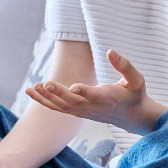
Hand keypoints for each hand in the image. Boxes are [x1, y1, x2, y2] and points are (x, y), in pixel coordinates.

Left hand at [26, 49, 166, 134]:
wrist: (131, 116)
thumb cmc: (134, 94)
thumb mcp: (137, 80)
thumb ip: (125, 66)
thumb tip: (110, 51)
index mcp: (109, 98)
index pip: (95, 95)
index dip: (84, 91)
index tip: (73, 86)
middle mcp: (94, 107)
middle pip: (73, 102)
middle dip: (58, 93)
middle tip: (45, 83)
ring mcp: (84, 111)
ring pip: (62, 107)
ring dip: (46, 98)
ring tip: (33, 87)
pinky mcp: (77, 112)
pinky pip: (58, 108)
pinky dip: (44, 101)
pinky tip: (31, 92)